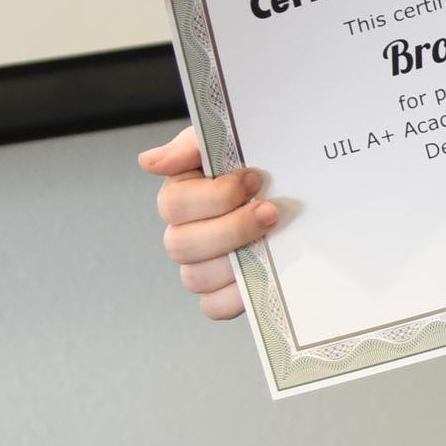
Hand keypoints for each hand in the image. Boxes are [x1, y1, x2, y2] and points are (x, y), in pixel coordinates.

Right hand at [136, 123, 276, 320]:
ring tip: (271, 241)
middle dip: (231, 229)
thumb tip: (149, 162)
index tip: (253, 179)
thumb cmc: (257, 161)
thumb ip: (191, 146)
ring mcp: (202, 265)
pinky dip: (234, 296)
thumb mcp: (228, 139)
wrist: (295, 181)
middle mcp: (185, 233)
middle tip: (269, 211)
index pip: (174, 205)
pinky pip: (212, 306)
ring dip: (236, 260)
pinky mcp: (222, 292)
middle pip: (181, 245)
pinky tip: (262, 273)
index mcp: (181, 194)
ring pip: (195, 277)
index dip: (214, 196)